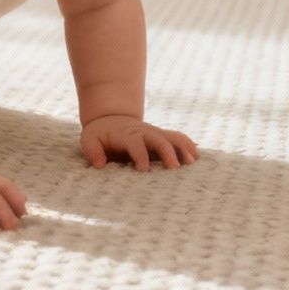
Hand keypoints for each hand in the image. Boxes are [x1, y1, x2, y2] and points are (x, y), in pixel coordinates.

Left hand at [79, 115, 197, 171]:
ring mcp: (155, 133)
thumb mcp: (89, 140)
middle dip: (167, 152)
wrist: (111, 119)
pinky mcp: (162, 136)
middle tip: (174, 168)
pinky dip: (189, 146)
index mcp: (126, 135)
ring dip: (183, 148)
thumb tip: (99, 165)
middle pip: (158, 139)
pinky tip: (198, 159)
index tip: (143, 170)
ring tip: (193, 163)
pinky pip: (179, 138)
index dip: (140, 156)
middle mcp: (144, 132)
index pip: (135, 144)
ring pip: (172, 137)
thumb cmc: (100, 135)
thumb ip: (92, 151)